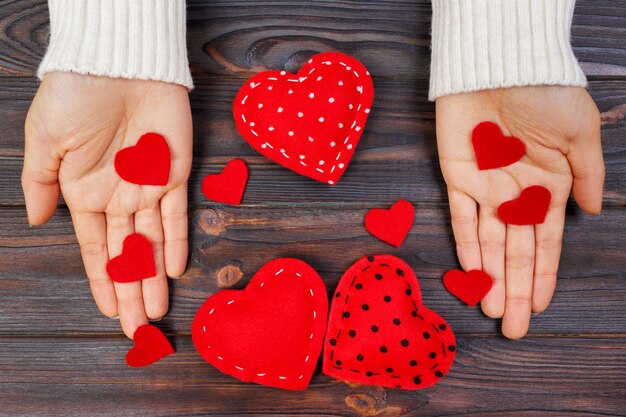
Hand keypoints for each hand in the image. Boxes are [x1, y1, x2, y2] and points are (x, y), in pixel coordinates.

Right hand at [22, 72, 192, 337]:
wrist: (116, 62)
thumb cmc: (74, 96)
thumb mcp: (44, 141)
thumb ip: (41, 184)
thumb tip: (37, 222)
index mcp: (84, 193)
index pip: (97, 249)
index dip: (103, 281)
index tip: (108, 312)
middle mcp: (118, 195)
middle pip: (127, 254)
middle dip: (131, 292)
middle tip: (137, 330)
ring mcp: (148, 186)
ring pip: (153, 241)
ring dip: (154, 276)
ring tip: (155, 312)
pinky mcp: (175, 171)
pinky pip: (177, 213)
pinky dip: (176, 241)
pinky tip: (174, 270)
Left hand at [436, 86, 603, 338]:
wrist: (501, 65)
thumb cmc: (546, 93)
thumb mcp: (580, 133)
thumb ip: (587, 175)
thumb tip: (594, 212)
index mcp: (549, 186)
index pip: (544, 242)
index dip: (540, 276)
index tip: (538, 307)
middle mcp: (516, 193)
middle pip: (514, 251)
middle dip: (514, 289)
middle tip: (513, 328)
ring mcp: (485, 187)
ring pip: (486, 242)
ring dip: (489, 276)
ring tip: (491, 311)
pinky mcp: (456, 176)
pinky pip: (458, 216)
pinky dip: (463, 243)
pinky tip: (470, 272)